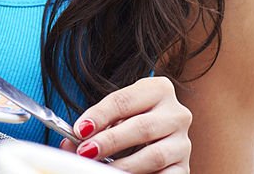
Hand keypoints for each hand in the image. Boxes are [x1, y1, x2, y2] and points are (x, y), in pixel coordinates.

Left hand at [59, 76, 191, 172]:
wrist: (160, 131)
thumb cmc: (133, 118)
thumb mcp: (116, 112)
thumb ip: (96, 123)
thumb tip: (69, 143)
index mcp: (158, 89)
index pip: (124, 100)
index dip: (100, 116)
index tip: (80, 130)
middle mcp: (177, 113)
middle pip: (141, 128)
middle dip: (110, 141)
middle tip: (86, 152)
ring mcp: (184, 142)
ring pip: (154, 155)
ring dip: (124, 165)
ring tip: (102, 169)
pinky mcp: (184, 166)